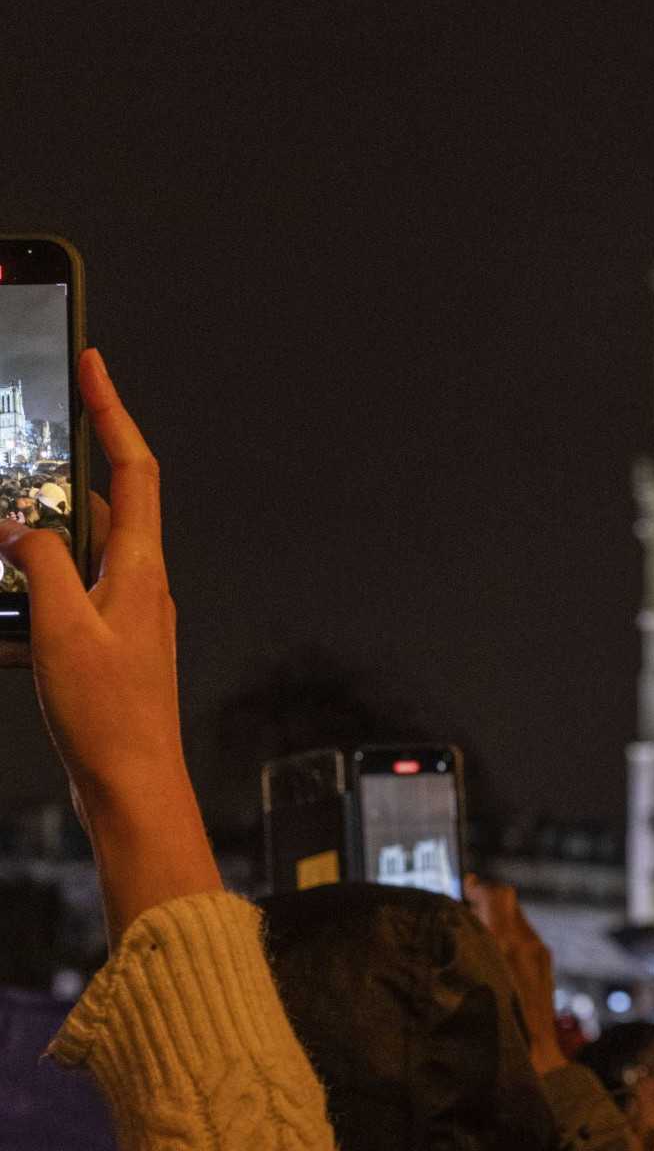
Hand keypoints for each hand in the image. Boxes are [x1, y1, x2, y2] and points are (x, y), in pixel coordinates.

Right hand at [0, 351, 218, 939]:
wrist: (136, 785)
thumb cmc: (109, 717)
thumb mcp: (59, 630)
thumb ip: (37, 565)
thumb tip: (19, 524)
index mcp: (141, 569)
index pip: (134, 469)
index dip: (114, 413)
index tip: (95, 364)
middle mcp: (143, 584)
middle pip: (108, 503)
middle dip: (68, 466)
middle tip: (27, 438)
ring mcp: (130, 615)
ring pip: (84, 548)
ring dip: (44, 527)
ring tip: (4, 515)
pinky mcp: (111, 644)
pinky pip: (73, 589)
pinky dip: (39, 576)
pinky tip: (8, 586)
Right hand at [465, 873, 563, 1076]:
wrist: (535, 1056)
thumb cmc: (496, 1026)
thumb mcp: (473, 981)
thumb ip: (467, 945)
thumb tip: (457, 914)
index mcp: (508, 944)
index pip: (498, 895)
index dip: (479, 888)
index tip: (463, 888)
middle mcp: (529, 944)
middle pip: (509, 902)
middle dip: (486, 901)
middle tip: (463, 908)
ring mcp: (541, 955)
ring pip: (517, 920)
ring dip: (498, 919)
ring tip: (475, 932)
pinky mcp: (546, 966)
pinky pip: (525, 938)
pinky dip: (508, 936)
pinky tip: (492, 955)